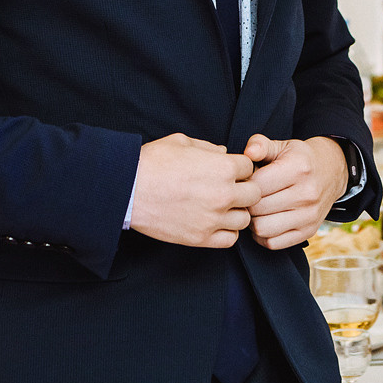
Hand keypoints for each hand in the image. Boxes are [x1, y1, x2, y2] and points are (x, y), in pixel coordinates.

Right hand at [130, 133, 258, 246]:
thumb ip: (208, 147)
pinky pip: (230, 239)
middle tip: (229, 188)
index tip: (229, 169)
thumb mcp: (181, 142)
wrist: (127, 189)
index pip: (249, 167)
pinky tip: (215, 222)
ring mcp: (213, 218)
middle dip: (244, 188)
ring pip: (245, 218)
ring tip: (221, 207)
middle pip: (255, 194)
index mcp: (222, 167)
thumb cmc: (152, 162)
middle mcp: (223, 194)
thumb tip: (223, 153)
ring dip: (237, 211)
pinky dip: (227, 231)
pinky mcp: (200, 238)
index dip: (239, 166)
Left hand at [242, 135, 349, 248]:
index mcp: (298, 168)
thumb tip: (249, 153)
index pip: (257, 185)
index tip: (246, 181)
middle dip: (247, 203)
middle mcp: (307, 194)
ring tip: (256, 209)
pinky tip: (264, 221)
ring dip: (253, 221)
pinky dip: (263, 236)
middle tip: (248, 197)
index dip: (245, 184)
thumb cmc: (300, 159)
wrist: (332, 172)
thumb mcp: (282, 146)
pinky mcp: (308, 231)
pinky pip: (273, 243)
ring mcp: (309, 215)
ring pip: (262, 229)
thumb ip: (261, 145)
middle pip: (257, 208)